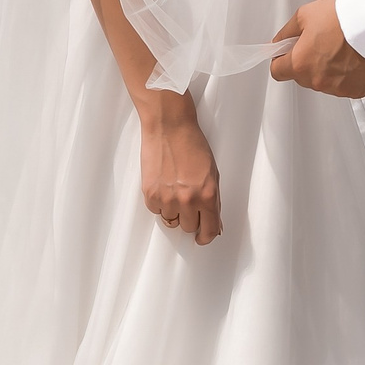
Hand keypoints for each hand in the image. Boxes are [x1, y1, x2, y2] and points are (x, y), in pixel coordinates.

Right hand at [140, 108, 221, 243]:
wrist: (169, 127)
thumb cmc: (193, 145)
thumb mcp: (212, 173)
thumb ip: (214, 200)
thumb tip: (215, 224)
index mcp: (208, 195)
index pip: (209, 230)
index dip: (206, 236)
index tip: (203, 237)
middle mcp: (188, 200)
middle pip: (188, 228)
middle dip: (190, 219)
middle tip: (188, 202)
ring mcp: (167, 198)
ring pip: (171, 221)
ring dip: (174, 211)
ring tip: (175, 190)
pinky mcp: (150, 194)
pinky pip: (156, 210)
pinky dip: (159, 202)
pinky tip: (163, 184)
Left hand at [270, 0, 364, 98]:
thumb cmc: (342, 17)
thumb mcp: (304, 15)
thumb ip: (286, 32)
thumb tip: (280, 42)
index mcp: (300, 64)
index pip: (277, 72)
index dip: (281, 59)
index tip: (287, 53)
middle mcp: (317, 81)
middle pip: (302, 77)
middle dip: (307, 62)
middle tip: (321, 43)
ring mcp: (338, 88)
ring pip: (324, 82)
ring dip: (328, 70)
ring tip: (342, 48)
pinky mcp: (357, 91)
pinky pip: (345, 86)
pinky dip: (347, 75)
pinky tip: (354, 58)